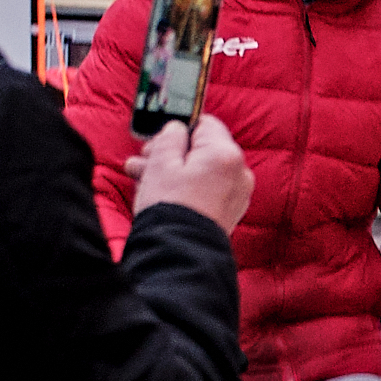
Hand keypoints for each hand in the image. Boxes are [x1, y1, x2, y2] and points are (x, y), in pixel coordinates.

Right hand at [126, 113, 252, 232]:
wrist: (179, 255)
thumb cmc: (170, 207)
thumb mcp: (160, 163)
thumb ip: (169, 137)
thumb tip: (176, 129)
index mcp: (225, 154)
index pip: (205, 124)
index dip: (178, 129)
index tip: (157, 139)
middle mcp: (239, 173)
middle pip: (202, 150)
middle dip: (170, 153)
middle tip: (143, 159)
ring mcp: (237, 195)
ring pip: (202, 171)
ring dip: (173, 171)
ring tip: (141, 177)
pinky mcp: (229, 213)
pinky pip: (207, 190)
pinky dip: (187, 188)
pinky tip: (160, 193)